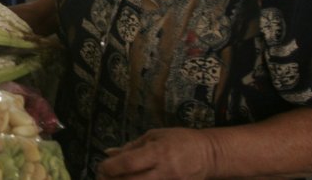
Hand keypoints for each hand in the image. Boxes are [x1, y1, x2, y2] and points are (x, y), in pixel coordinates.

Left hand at [97, 129, 215, 179]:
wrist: (208, 156)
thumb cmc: (180, 141)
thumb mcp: (156, 136)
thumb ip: (132, 146)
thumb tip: (109, 152)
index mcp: (158, 152)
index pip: (129, 163)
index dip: (111, 167)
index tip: (103, 166)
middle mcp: (164, 172)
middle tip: (104, 178)